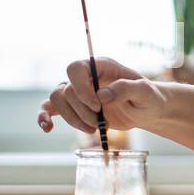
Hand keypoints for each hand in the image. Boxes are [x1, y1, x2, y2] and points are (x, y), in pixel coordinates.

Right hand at [37, 57, 166, 133]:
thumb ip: (126, 88)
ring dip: (72, 119)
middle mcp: (86, 77)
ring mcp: (78, 92)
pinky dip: (44, 117)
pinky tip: (48, 128)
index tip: (97, 106)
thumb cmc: (149, 97)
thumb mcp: (145, 92)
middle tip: (101, 122)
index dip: (81, 88)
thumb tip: (101, 95)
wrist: (147, 111)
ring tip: (94, 128)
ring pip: (57, 100)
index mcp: (101, 66)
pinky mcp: (74, 107)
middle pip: (66, 90)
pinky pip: (49, 108)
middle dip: (82, 111)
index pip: (76, 69)